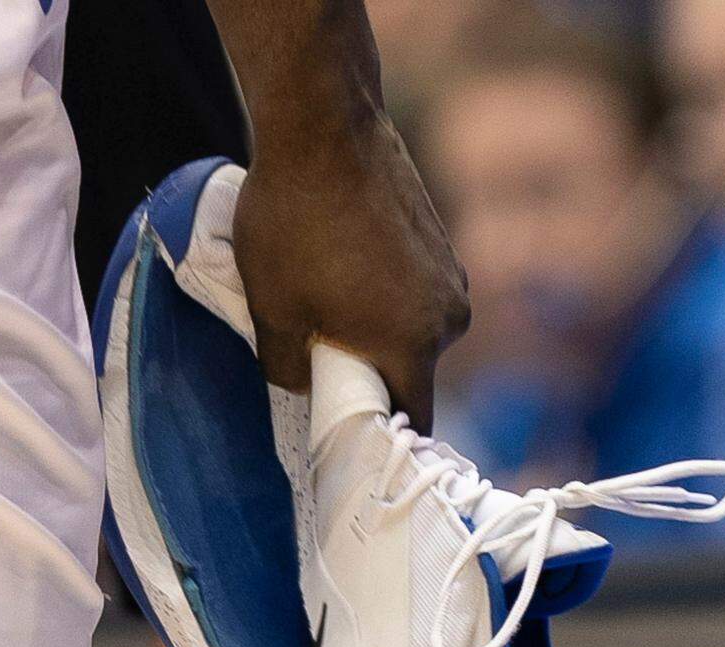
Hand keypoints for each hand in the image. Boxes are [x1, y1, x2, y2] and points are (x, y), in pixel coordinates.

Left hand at [233, 115, 469, 433]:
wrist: (323, 127)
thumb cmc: (293, 224)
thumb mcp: (272, 313)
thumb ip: (289, 370)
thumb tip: (302, 386)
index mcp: (413, 344)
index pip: (411, 421)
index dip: (379, 437)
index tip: (349, 441)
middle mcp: (449, 316)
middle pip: (411, 375)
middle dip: (370, 378)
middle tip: (321, 365)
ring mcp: (451, 275)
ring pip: (414, 333)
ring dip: (377, 333)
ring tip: (328, 308)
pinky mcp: (442, 244)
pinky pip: (416, 295)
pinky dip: (386, 298)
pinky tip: (345, 273)